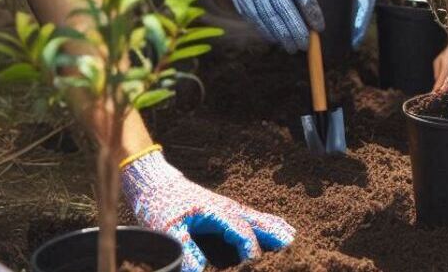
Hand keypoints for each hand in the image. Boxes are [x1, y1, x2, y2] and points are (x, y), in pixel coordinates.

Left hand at [121, 148, 294, 271]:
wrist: (155, 184)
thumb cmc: (161, 206)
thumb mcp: (168, 229)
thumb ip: (185, 249)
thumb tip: (199, 270)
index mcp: (216, 211)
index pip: (240, 231)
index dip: (249, 247)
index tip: (255, 263)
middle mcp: (225, 208)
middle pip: (254, 220)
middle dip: (272, 232)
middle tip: (292, 243)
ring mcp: (225, 207)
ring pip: (254, 217)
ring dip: (272, 226)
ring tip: (291, 234)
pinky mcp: (221, 209)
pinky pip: (247, 216)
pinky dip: (263, 221)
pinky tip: (271, 226)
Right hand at [203, 0, 322, 52]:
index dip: (311, 11)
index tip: (319, 26)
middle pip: (282, 7)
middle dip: (295, 29)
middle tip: (305, 44)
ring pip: (265, 13)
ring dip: (279, 33)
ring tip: (290, 45)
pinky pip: (249, 12)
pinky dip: (261, 26)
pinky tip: (271, 36)